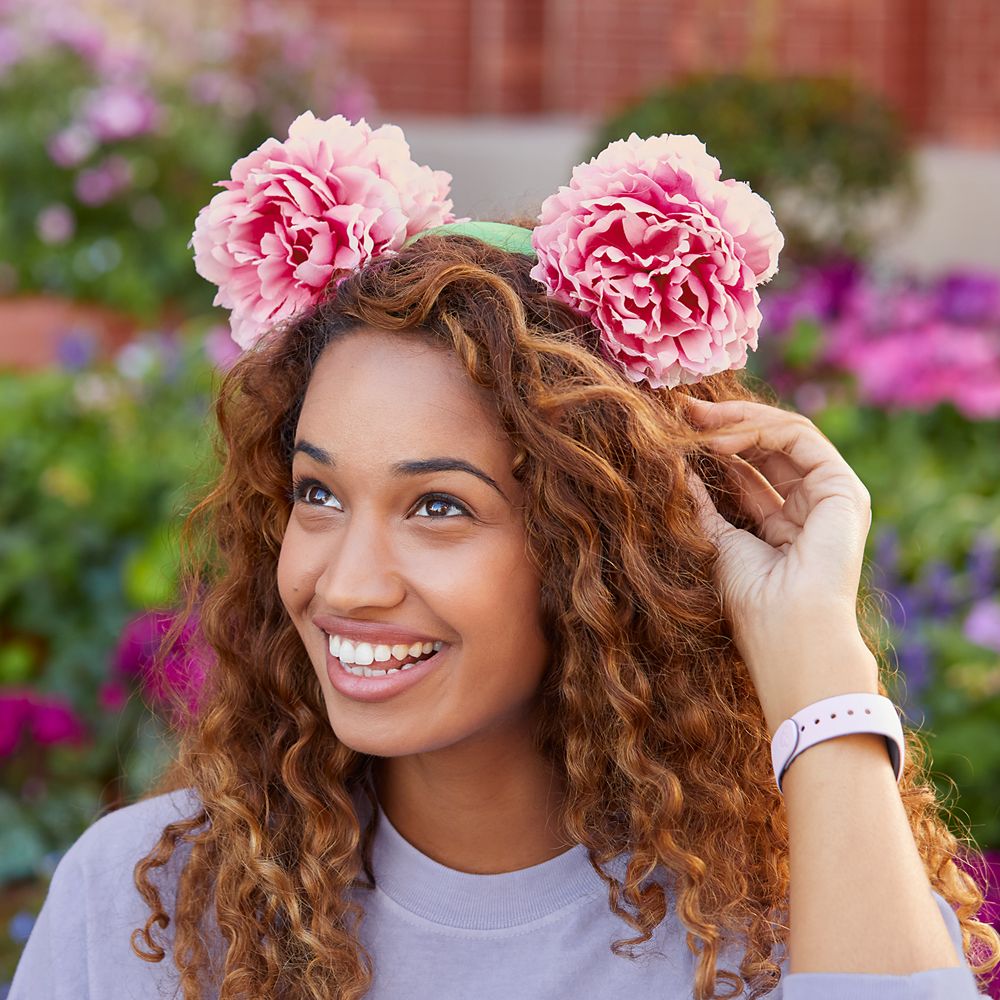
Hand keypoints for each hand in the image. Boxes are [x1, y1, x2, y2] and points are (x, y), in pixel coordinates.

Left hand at [682, 397, 878, 732]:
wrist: (787, 631)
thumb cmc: (751, 602)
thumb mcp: (719, 542)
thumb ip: (707, 506)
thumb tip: (681, 472)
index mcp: (785, 524)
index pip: (752, 469)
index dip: (716, 446)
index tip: (676, 430)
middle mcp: (812, 506)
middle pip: (768, 446)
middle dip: (724, 425)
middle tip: (683, 411)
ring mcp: (831, 495)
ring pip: (784, 434)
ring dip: (737, 421)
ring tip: (696, 420)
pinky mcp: (844, 487)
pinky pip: (798, 438)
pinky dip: (757, 429)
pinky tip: (718, 439)